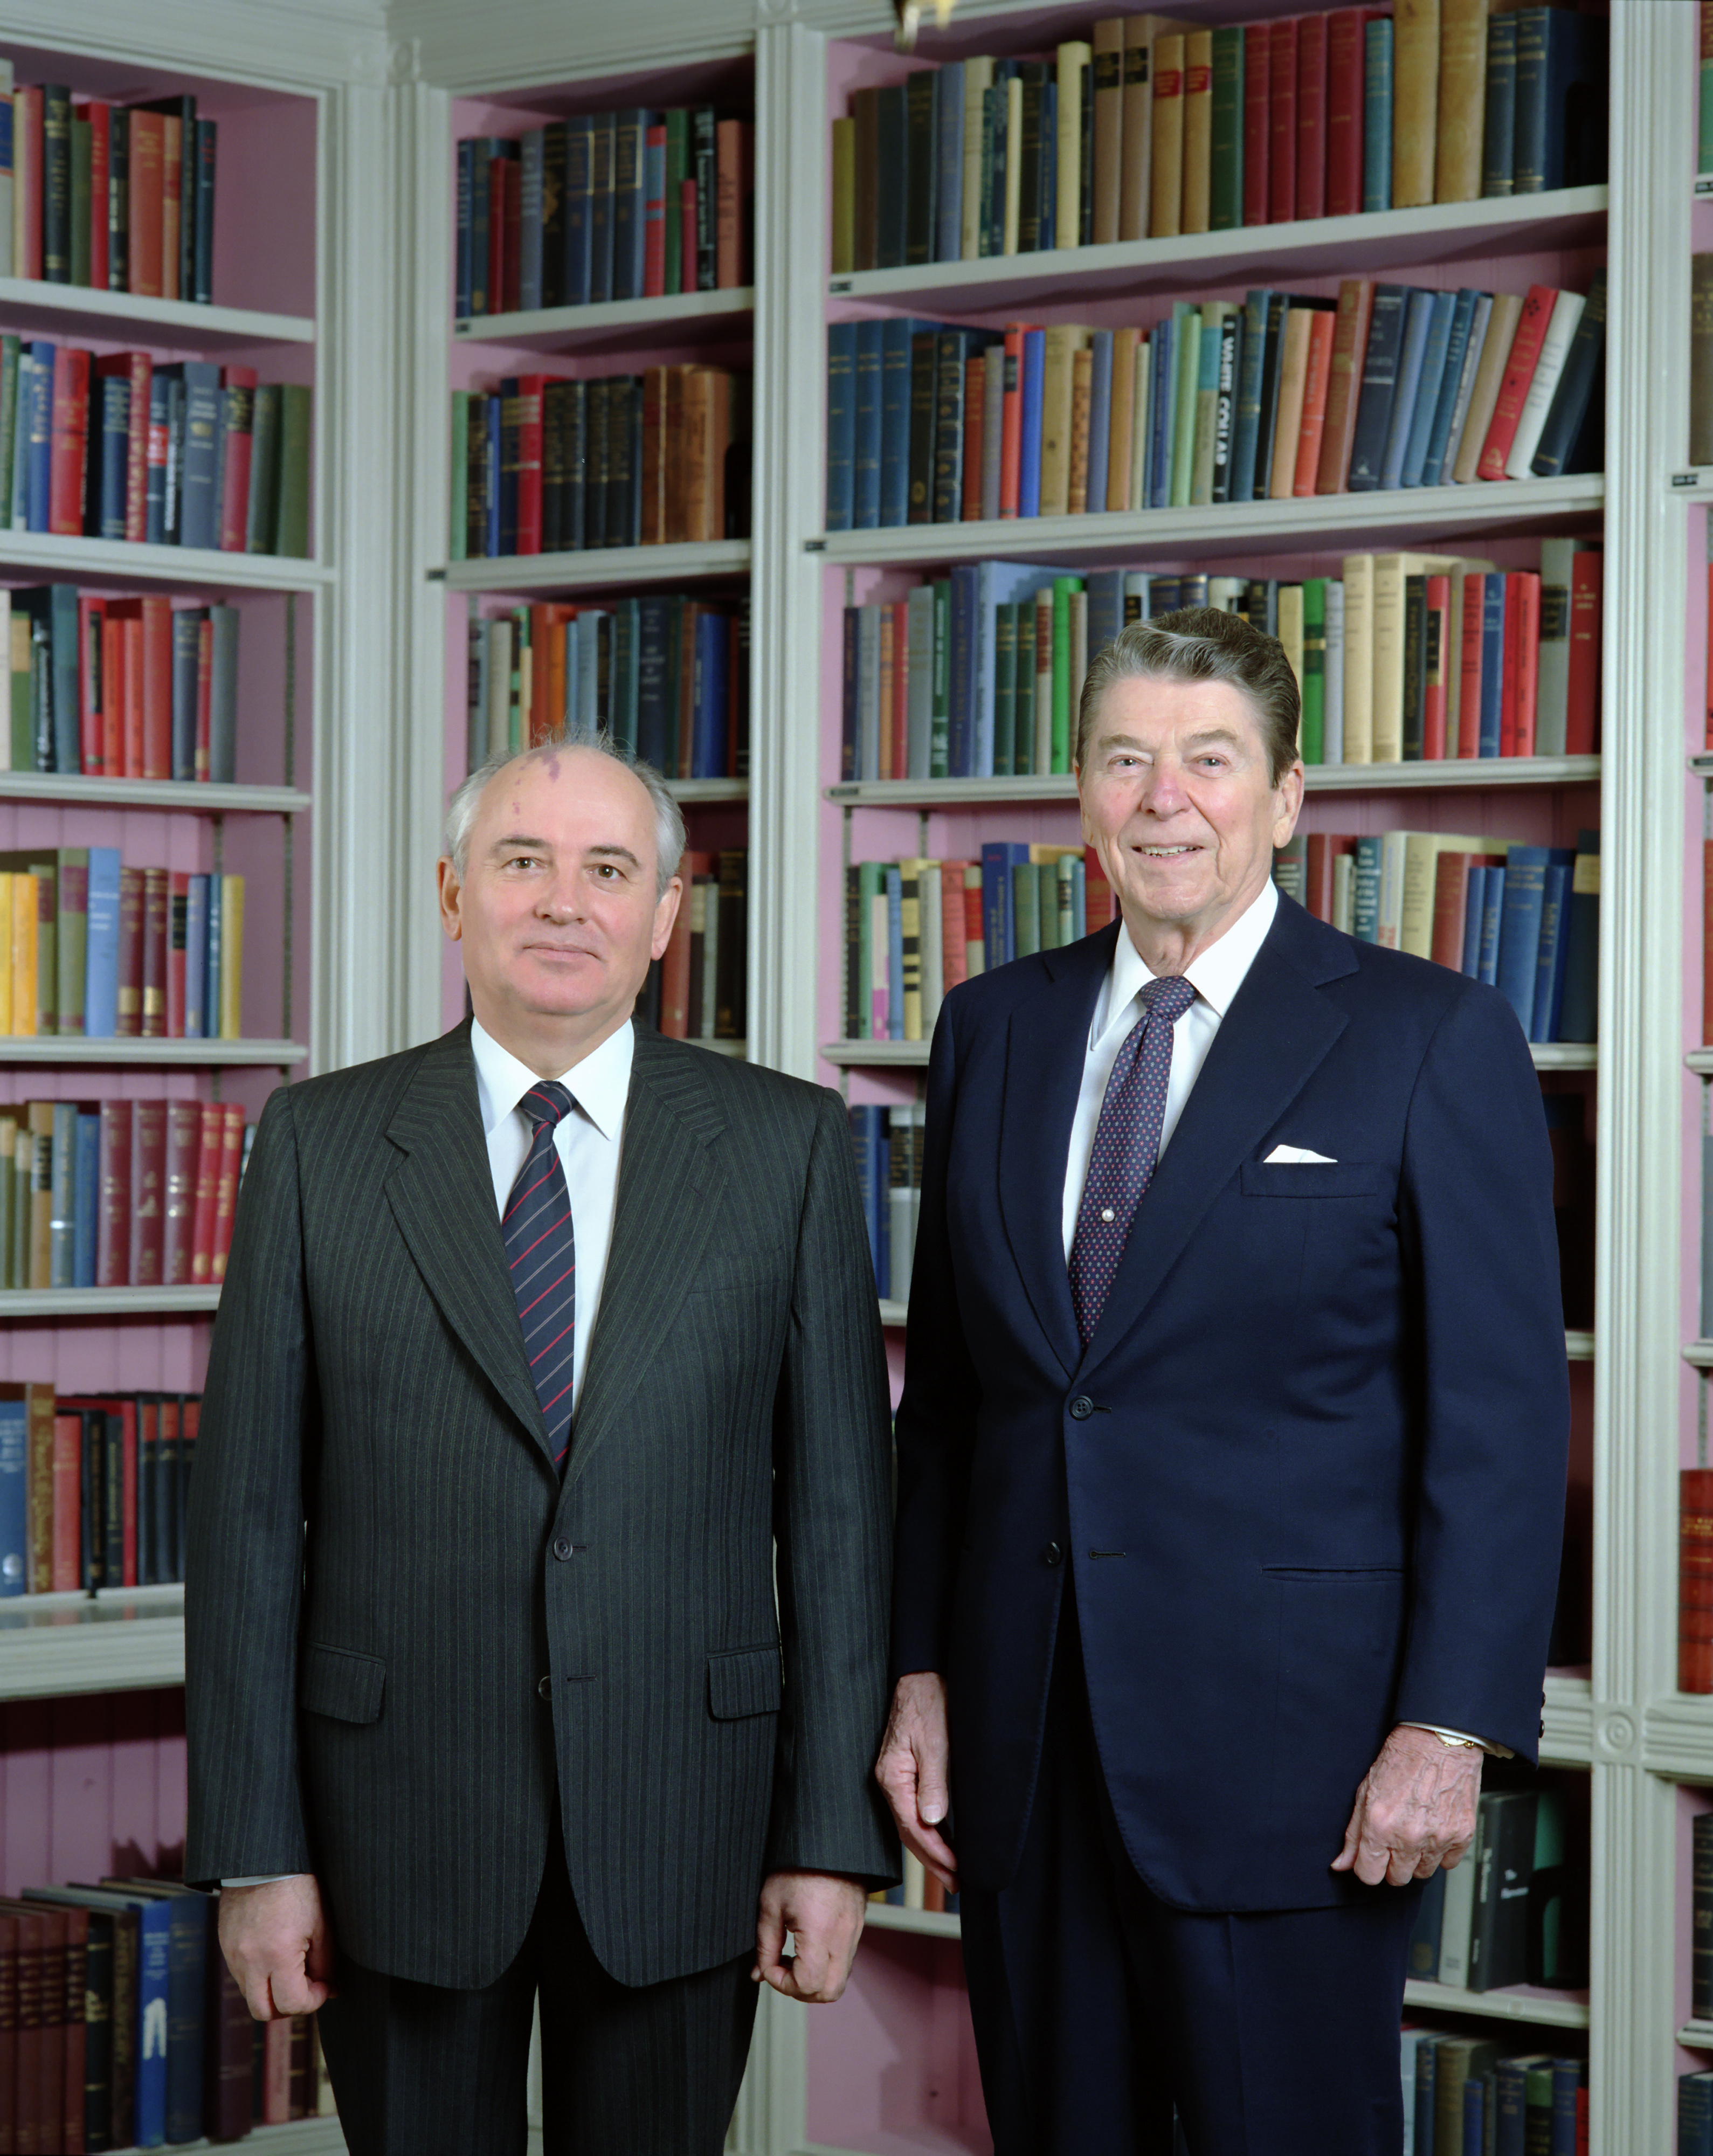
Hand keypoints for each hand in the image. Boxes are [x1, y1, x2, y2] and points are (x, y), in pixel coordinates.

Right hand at [218, 1874, 337, 2018]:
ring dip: (271, 1991)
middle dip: (288, 2006)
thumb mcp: (320, 1924)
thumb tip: (329, 1988)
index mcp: (277, 1955)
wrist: (266, 1859)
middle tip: (305, 1987)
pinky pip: (240, 1975)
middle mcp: (249, 1961)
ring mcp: (233, 1954)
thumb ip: (325, 1963)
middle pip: (263, 2011)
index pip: (291, 2003)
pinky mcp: (225, 1945)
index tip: (323, 1985)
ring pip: (250, 1994)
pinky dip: (258, 1975)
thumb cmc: (299, 1887)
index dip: (312, 2000)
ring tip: (290, 1967)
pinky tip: (273, 1954)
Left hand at [752, 1871, 866, 2002]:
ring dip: (814, 1981)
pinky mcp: (857, 1927)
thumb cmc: (796, 1866)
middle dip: (801, 1990)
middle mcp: (842, 1937)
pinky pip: (845, 1962)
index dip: (782, 1984)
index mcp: (820, 1931)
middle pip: (829, 1992)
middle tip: (782, 1970)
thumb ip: (764, 1944)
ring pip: (839, 1981)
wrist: (826, 1842)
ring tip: (793, 1958)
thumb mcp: (771, 1904)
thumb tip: (759, 1973)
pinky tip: (807, 1948)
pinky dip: (825, 1967)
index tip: (768, 1966)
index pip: (807, 1984)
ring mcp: (854, 1933)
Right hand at [873, 1671, 956, 1892]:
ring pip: (911, 1824)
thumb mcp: (934, 1741)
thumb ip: (933, 1782)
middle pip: (908, 1832)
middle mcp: (890, 1781)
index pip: (912, 1827)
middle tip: (957, 1883)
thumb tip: (932, 1821)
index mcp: (892, 1777)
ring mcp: (896, 1777)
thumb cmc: (928, 1702)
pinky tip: (943, 1840)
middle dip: (933, 1860)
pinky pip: (914, 1809)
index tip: (956, 1872)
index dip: (935, 1853)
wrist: (922, 1676)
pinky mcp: (906, 1772)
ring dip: (931, 1849)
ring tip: (952, 1872)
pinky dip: (930, 1830)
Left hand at [1332, 1724, 1483, 1886]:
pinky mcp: (1462, 1836)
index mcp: (1380, 1826)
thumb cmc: (1401, 1759)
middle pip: (1396, 1879)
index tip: (1371, 1857)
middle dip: (1392, 1863)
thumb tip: (1341, 1863)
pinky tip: (1434, 1829)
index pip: (1369, 1875)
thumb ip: (1353, 1833)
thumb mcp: (1365, 1792)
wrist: (1438, 1740)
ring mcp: (1438, 1839)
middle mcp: (1409, 1837)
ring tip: (1415, 1830)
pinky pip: (1448, 1863)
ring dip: (1416, 1858)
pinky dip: (1441, 1851)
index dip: (1367, 1866)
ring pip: (1422, 1873)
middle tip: (1394, 1839)